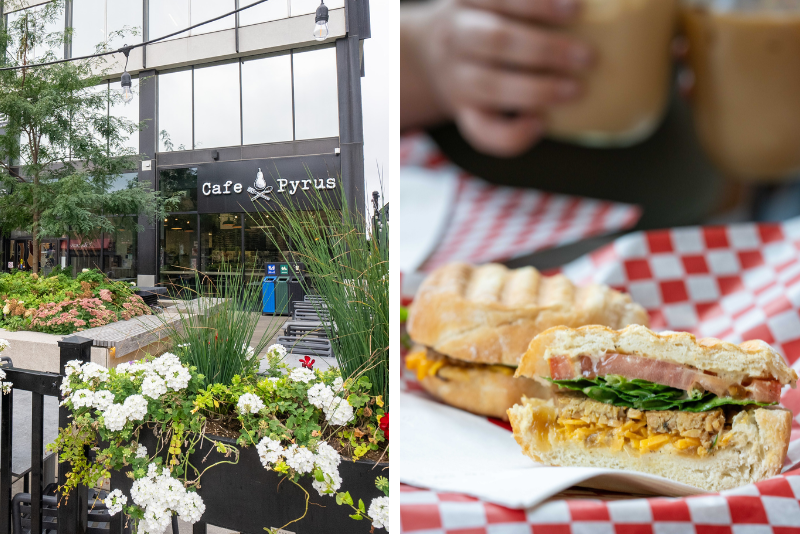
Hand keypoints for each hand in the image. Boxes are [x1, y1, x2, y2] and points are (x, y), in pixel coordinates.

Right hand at [401, 0, 593, 156]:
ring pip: (491, 86)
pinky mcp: (462, 114)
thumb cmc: (479, 23)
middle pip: (496, 41)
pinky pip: (482, 132)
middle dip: (545, 49)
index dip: (536, 4)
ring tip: (575, 90)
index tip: (576, 9)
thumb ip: (519, 5)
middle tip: (588, 57)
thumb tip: (581, 7)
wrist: (426, 58)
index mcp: (467, 2)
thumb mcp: (489, 2)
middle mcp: (456, 38)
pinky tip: (539, 125)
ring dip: (537, 89)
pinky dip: (512, 134)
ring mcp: (456, 79)